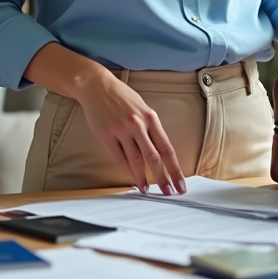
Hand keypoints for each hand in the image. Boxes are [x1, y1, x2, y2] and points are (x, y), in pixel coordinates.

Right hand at [73, 73, 186, 195]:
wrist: (97, 86)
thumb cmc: (121, 96)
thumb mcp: (142, 107)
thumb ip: (150, 128)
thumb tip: (159, 152)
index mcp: (151, 118)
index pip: (167, 148)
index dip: (175, 169)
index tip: (180, 183)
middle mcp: (138, 125)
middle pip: (153, 157)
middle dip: (162, 178)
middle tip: (167, 192)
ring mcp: (121, 130)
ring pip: (135, 160)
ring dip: (142, 178)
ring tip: (146, 189)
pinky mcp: (107, 135)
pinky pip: (119, 157)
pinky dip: (126, 169)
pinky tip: (131, 177)